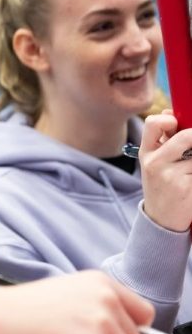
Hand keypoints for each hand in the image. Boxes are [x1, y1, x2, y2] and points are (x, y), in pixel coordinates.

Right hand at [140, 111, 191, 231]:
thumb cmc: (162, 185)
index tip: (178, 125)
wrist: (161, 219)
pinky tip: (190, 181)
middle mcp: (154, 163)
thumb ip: (164, 139)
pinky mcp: (184, 188)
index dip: (169, 119)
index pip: (153, 123)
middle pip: (185, 137)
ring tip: (188, 170)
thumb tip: (171, 113)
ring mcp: (169, 176)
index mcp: (146, 152)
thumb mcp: (155, 161)